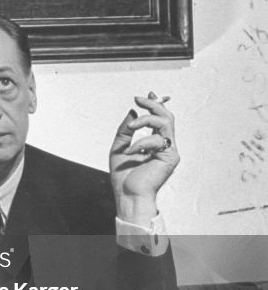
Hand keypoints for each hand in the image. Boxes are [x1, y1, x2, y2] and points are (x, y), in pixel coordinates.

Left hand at [109, 92, 178, 224]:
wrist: (128, 195)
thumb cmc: (123, 176)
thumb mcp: (119, 147)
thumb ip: (125, 130)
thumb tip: (132, 111)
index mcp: (155, 144)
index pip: (160, 120)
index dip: (156, 104)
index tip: (146, 94)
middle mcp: (165, 146)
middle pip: (167, 117)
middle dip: (153, 104)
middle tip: (138, 99)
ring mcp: (170, 152)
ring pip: (166, 122)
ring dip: (146, 119)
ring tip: (131, 125)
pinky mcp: (170, 157)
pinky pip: (158, 139)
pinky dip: (141, 142)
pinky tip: (131, 152)